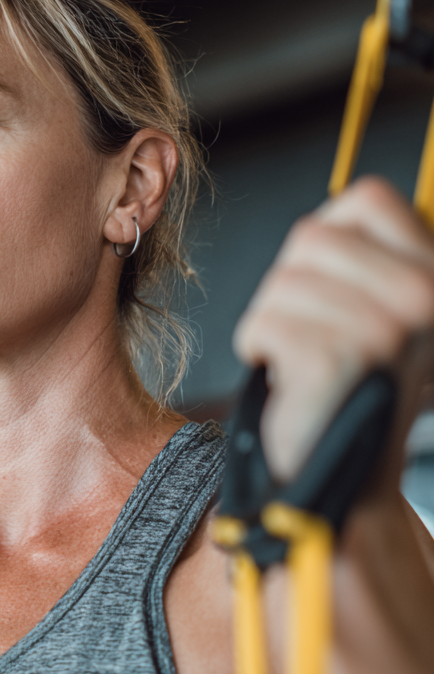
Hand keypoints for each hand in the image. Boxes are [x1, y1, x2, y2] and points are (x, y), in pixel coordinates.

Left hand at [234, 177, 433, 483]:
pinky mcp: (338, 358)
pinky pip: (261, 323)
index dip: (327, 235)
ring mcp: (385, 327)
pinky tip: (290, 379)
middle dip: (288, 287)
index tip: (328, 286)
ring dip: (272, 322)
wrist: (342, 475)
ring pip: (280, 282)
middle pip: (310, 236)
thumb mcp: (381, 310)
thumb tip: (352, 199)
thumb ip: (372, 256)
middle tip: (311, 335)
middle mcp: (424, 297)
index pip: (368, 198)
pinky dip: (258, 350)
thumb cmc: (345, 387)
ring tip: (302, 361)